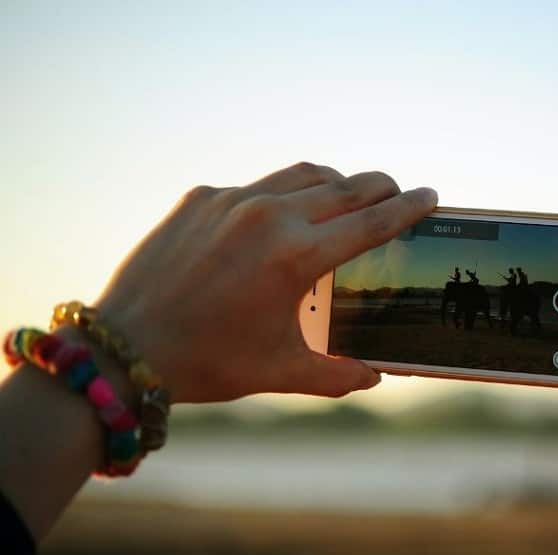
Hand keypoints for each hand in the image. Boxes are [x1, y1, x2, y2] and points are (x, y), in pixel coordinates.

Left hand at [94, 163, 436, 402]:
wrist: (125, 348)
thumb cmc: (208, 363)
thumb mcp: (281, 372)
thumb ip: (338, 374)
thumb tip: (375, 376)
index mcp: (296, 257)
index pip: (372, 222)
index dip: (408, 208)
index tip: (431, 196)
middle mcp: (268, 216)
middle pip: (345, 186)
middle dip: (380, 187)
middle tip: (397, 193)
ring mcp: (231, 200)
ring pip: (303, 174)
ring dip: (336, 182)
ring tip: (349, 195)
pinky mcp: (200, 197)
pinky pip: (257, 186)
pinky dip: (284, 195)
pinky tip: (283, 216)